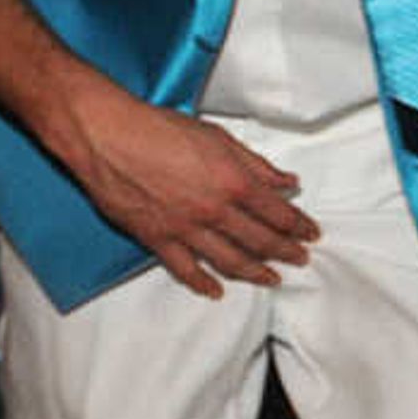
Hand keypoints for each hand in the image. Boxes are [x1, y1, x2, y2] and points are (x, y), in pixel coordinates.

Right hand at [65, 96, 319, 297]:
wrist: (107, 136)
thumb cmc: (159, 128)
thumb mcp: (218, 137)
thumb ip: (255, 164)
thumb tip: (286, 181)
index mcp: (234, 182)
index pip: (278, 212)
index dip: (298, 225)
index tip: (310, 233)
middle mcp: (215, 210)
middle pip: (260, 240)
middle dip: (286, 251)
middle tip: (301, 259)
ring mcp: (186, 228)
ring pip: (230, 260)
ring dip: (255, 272)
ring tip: (272, 279)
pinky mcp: (157, 239)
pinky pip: (185, 269)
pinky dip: (202, 282)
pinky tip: (216, 290)